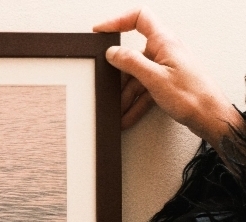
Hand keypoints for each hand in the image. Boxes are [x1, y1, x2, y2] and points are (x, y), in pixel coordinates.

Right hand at [93, 7, 241, 149]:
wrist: (208, 116)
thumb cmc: (191, 95)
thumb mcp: (154, 78)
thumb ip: (131, 63)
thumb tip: (113, 53)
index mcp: (164, 41)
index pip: (139, 18)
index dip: (118, 21)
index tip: (101, 31)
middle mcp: (164, 51)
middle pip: (133, 57)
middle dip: (120, 78)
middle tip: (109, 89)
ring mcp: (165, 67)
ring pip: (137, 78)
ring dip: (126, 97)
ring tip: (119, 112)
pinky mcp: (166, 83)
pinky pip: (144, 90)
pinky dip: (135, 104)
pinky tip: (127, 116)